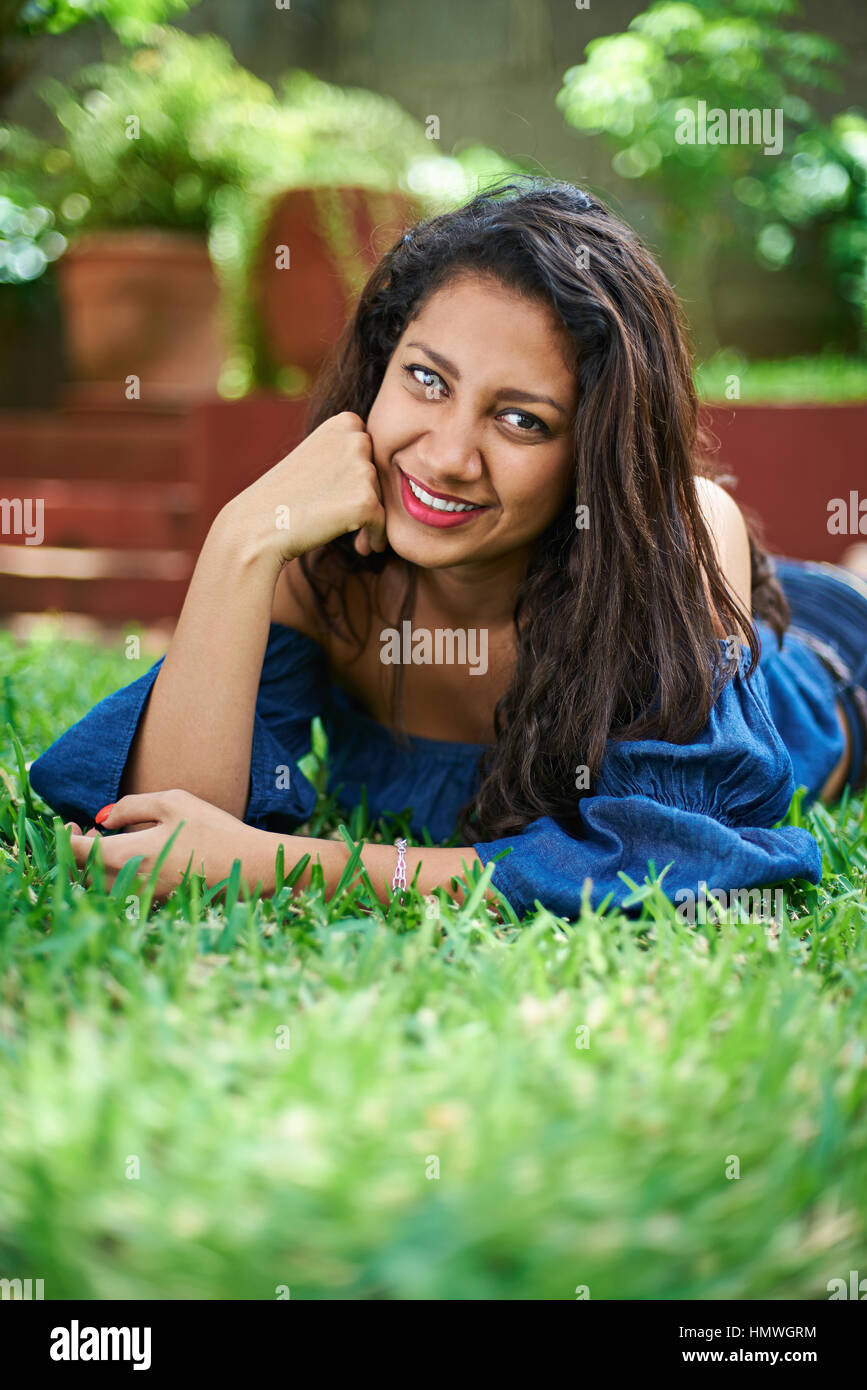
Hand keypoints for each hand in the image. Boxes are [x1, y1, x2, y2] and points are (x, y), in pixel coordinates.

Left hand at [66, 789, 264, 902]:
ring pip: (102, 885)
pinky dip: (117, 872)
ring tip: (110, 839)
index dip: (66, 837)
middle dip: (81, 850)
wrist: (249, 865)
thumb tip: (104, 818)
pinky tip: (133, 853)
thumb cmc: (213, 829)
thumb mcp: (172, 802)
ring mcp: (144, 895)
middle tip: (90, 828)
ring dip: (97, 863)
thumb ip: (131, 806)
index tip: (69, 822)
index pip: (78, 853)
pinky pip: (123, 890)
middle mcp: (130, 881)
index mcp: (129, 854)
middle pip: (84, 873)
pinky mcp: (157, 901)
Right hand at [219, 410, 386, 569]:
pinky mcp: (366, 501)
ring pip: (383, 499)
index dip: (362, 476)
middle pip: (381, 473)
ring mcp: (362, 469)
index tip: (346, 494)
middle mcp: (356, 439)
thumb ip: (347, 452)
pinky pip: (383, 523)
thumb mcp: (317, 455)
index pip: (373, 450)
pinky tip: (364, 548)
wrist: (257, 526)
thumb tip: (384, 469)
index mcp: (344, 422)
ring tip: (354, 537)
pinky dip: (377, 538)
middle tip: (352, 521)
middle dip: (370, 498)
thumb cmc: (285, 495)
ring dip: (372, 520)